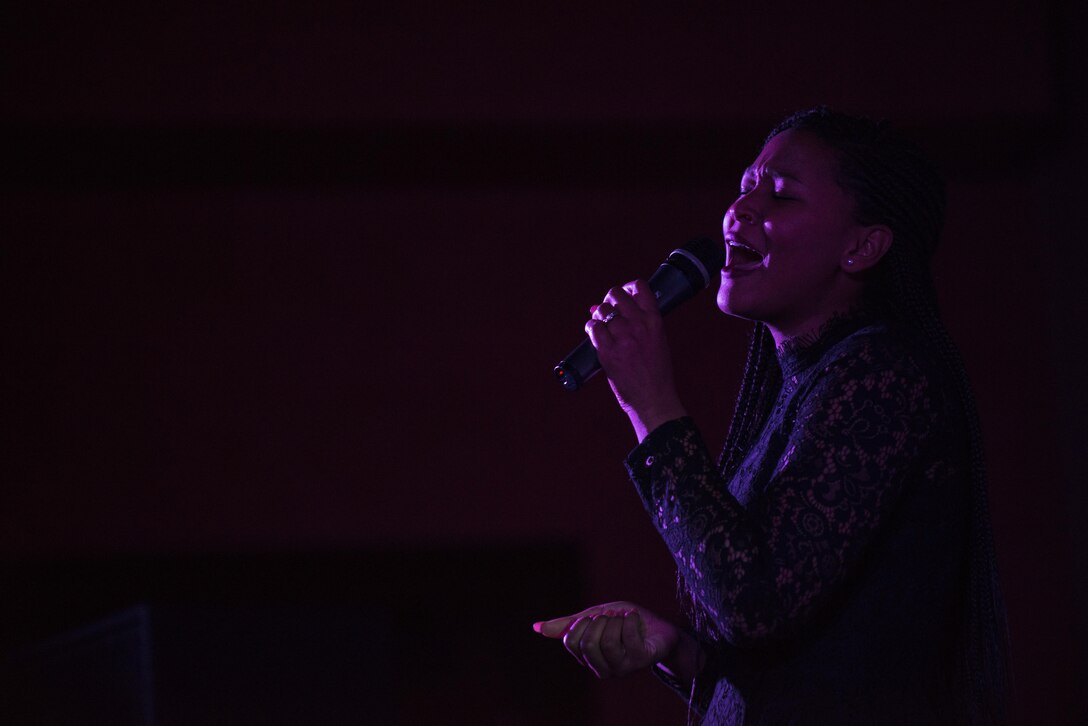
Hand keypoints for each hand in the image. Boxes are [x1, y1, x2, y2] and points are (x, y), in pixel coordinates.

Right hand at [532, 601, 680, 678]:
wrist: (658, 627)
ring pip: (608, 641)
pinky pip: (628, 636)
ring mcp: (622, 667)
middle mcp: (602, 668)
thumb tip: (535, 628)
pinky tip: (635, 618)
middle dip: (599, 621)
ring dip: (616, 621)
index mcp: (587, 659)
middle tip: (611, 617)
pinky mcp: (640, 661)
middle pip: (588, 644)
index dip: (582, 622)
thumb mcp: (593, 618)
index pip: (571, 641)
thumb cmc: (623, 623)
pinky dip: (630, 619)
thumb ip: (568, 624)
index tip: (595, 617)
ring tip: (624, 618)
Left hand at [585, 281, 686, 440]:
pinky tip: (594, 333)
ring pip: (602, 310)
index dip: (628, 287)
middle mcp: (639, 326)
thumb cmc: (656, 372)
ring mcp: (623, 338)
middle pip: (616, 294)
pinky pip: (593, 328)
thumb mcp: (657, 341)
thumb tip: (604, 306)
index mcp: (655, 321)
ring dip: (598, 315)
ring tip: (601, 326)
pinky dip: (591, 328)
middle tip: (608, 312)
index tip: (624, 295)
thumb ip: (639, 323)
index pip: (640, 288)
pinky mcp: (608, 352)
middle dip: (609, 300)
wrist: (654, 398)